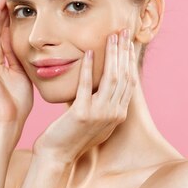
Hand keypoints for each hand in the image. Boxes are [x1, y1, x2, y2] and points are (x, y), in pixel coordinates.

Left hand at [33, 28, 138, 163]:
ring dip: (111, 55)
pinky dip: (89, 67)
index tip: (128, 42)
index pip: (129, 81)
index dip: (130, 60)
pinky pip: (87, 85)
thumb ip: (103, 102)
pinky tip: (88, 52)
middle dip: (124, 52)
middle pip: (124, 76)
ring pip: (111, 78)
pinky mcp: (82, 114)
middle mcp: (114, 114)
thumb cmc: (72, 135)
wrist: (57, 155)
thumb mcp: (95, 118)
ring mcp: (100, 115)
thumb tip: (105, 81)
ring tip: (110, 37)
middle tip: (123, 31)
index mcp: (119, 114)